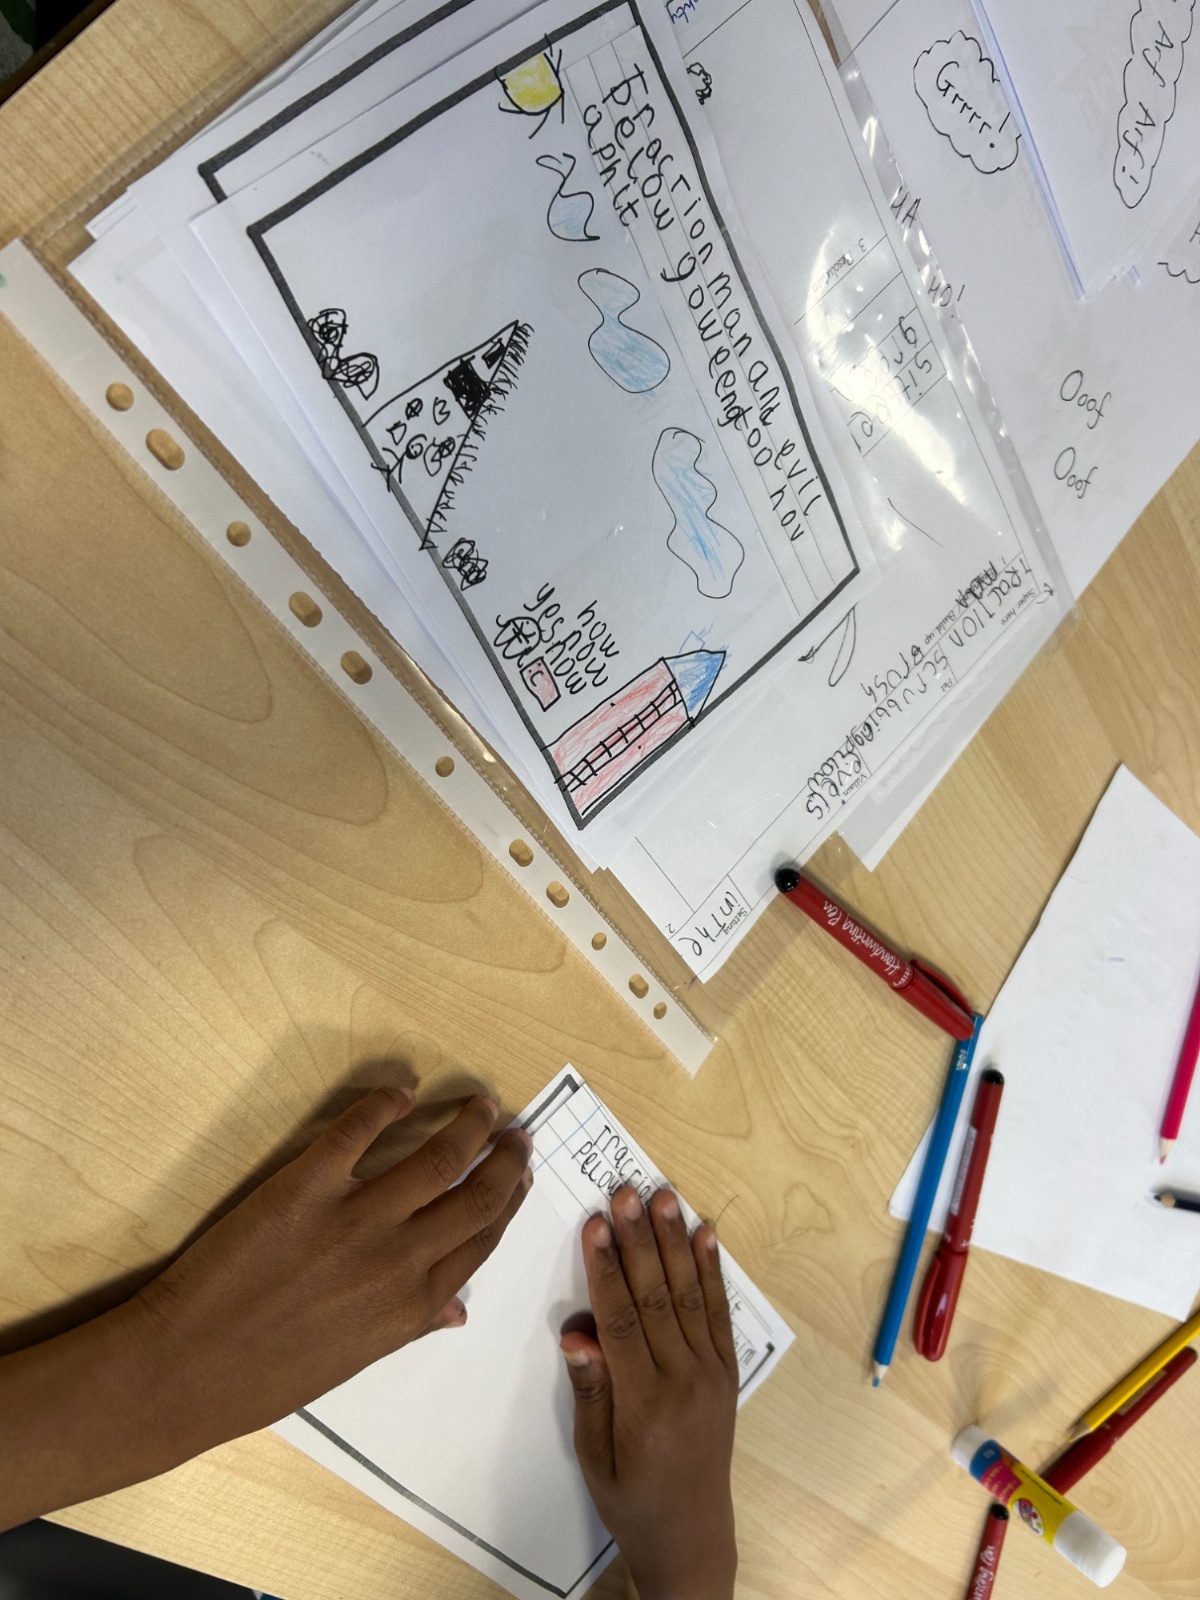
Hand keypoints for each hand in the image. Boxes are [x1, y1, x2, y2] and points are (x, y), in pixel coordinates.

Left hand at [134, 1086, 532, 1445]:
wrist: (189, 1369)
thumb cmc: (269, 1375)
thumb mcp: (355, 1359)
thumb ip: (411, 1324)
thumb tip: (457, 1310)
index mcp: (412, 1305)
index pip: (481, 1240)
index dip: (509, 1201)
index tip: (520, 1175)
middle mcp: (398, 1260)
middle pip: (474, 1196)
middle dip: (504, 1160)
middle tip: (516, 1132)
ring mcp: (355, 1221)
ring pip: (436, 1159)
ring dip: (465, 1126)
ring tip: (479, 1105)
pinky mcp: (305, 1188)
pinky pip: (357, 1131)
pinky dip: (385, 1104)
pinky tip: (402, 1092)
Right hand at [561, 1186, 737, 1599]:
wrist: (692, 1536)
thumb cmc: (631, 1499)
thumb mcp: (594, 1456)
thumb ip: (590, 1391)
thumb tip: (576, 1332)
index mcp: (645, 1403)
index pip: (621, 1321)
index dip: (606, 1269)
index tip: (595, 1223)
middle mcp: (685, 1380)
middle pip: (657, 1297)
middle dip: (639, 1240)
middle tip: (626, 1191)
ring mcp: (712, 1373)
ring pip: (690, 1295)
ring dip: (675, 1242)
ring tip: (664, 1197)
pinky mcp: (728, 1372)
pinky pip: (720, 1313)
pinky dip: (713, 1271)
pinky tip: (705, 1235)